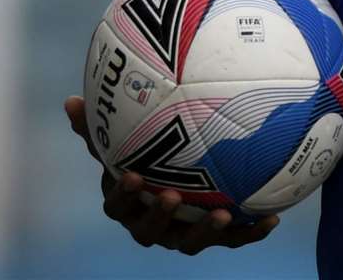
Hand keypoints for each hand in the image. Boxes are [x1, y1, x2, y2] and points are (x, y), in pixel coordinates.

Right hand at [65, 96, 279, 254]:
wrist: (184, 180)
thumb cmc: (146, 156)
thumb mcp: (124, 141)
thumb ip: (101, 126)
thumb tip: (70, 100)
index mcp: (129, 204)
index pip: (118, 205)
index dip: (123, 195)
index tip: (132, 175)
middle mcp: (152, 224)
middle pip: (149, 231)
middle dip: (159, 217)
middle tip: (172, 196)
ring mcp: (183, 234)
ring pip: (190, 242)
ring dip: (205, 232)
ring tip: (222, 214)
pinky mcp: (215, 236)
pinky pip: (234, 239)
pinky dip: (250, 232)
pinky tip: (271, 220)